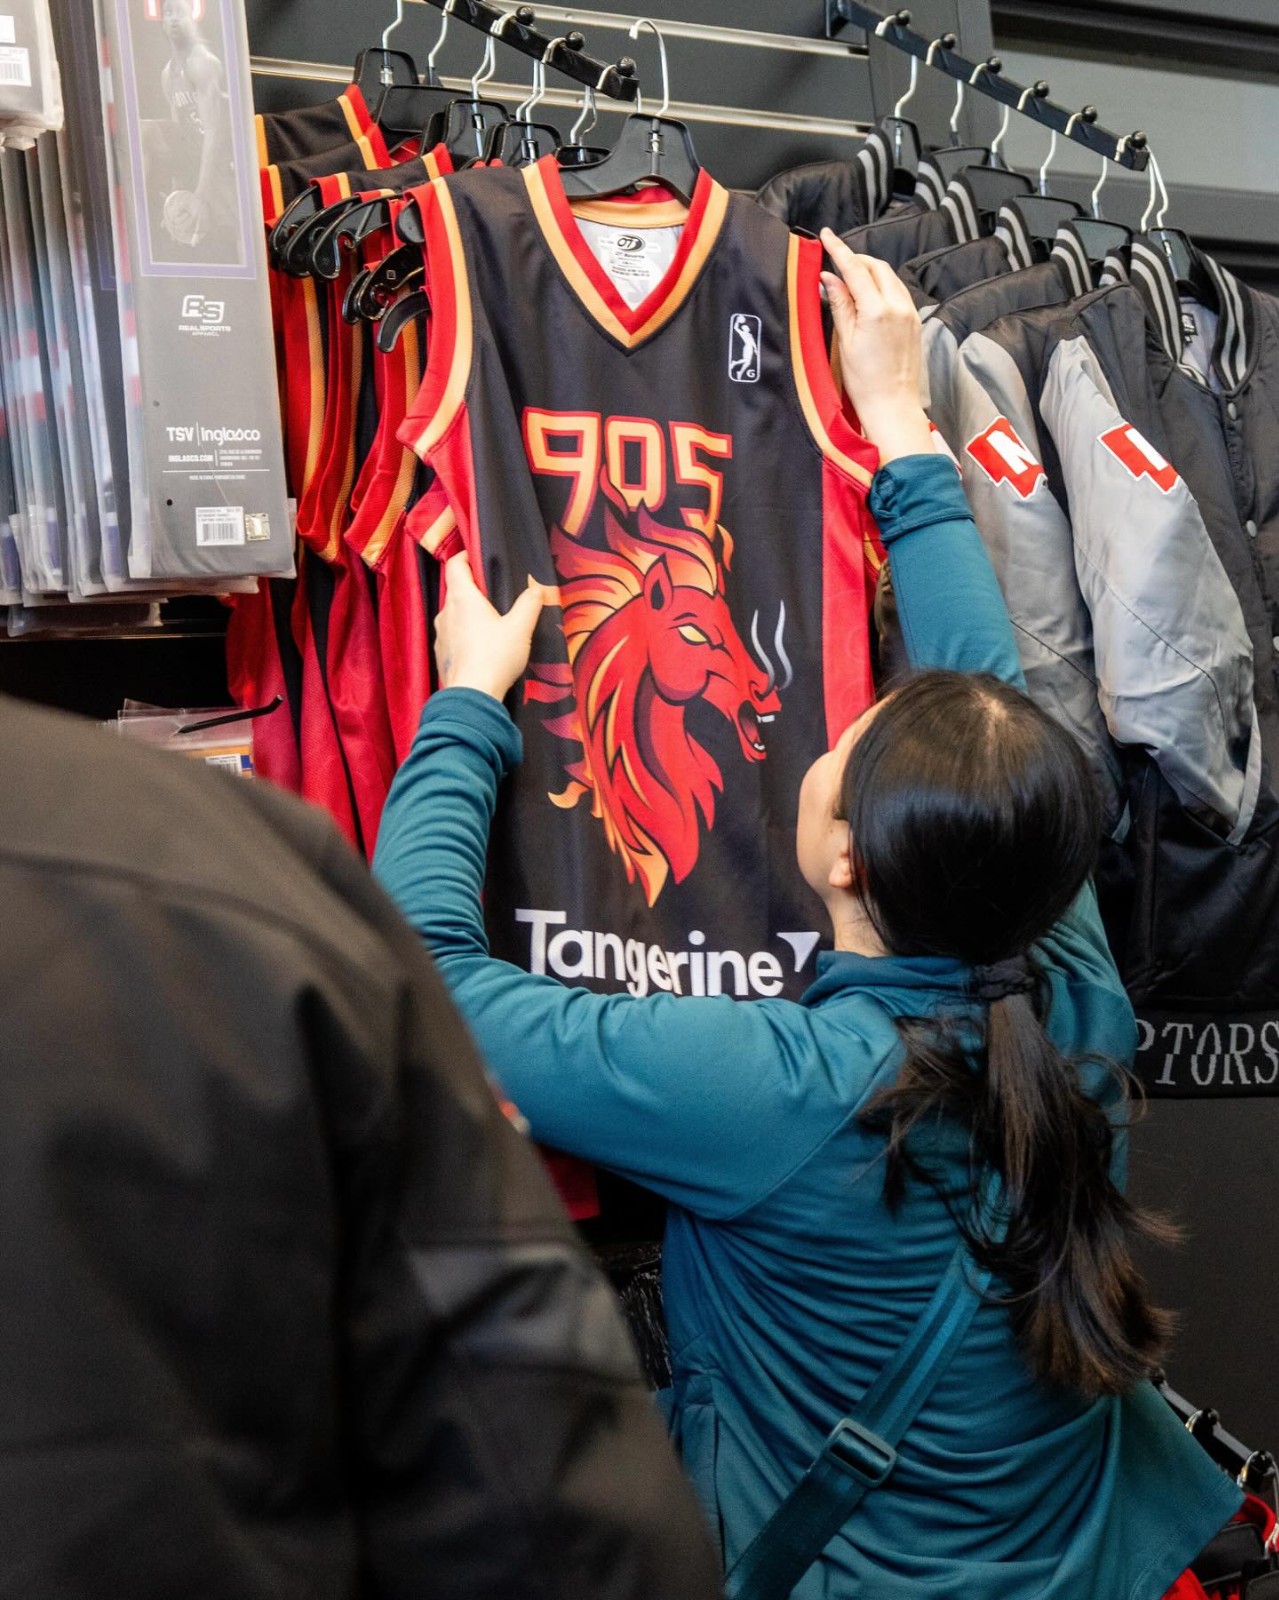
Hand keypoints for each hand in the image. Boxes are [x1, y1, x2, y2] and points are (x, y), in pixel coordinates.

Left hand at [436, 553, 547, 701]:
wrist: (472, 697)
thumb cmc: (495, 656)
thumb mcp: (520, 628)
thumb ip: (529, 605)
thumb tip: (537, 589)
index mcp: (462, 598)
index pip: (455, 565)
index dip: (465, 557)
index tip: (477, 557)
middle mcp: (445, 612)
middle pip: (455, 591)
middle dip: (473, 590)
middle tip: (494, 595)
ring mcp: (440, 635)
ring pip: (453, 616)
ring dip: (469, 616)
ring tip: (491, 625)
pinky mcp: (441, 655)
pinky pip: (452, 638)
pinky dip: (464, 637)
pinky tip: (481, 649)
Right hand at [819, 228, 933, 463]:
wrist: (892, 405)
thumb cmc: (865, 381)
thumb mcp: (845, 341)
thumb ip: (840, 304)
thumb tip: (830, 277)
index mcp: (876, 310)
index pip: (855, 268)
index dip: (839, 249)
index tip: (827, 235)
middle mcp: (897, 305)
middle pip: (876, 266)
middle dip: (856, 258)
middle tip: (837, 260)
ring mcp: (910, 312)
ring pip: (889, 277)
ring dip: (870, 270)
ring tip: (851, 277)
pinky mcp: (915, 321)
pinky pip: (898, 291)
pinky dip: (882, 285)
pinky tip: (870, 294)